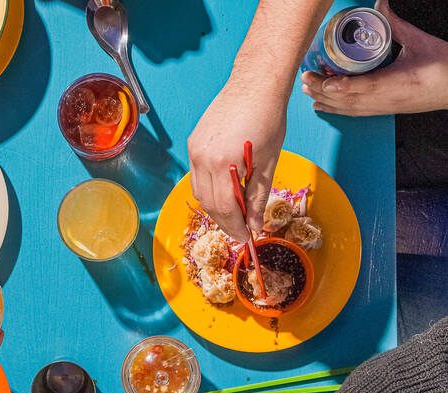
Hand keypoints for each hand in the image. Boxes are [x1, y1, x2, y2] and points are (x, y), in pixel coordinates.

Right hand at [187, 80, 286, 240]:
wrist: (255, 84)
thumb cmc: (268, 118)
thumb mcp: (268, 162)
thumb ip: (258, 196)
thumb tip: (255, 225)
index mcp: (224, 162)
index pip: (225, 207)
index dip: (235, 226)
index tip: (246, 237)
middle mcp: (203, 157)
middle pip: (209, 203)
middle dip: (225, 220)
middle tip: (241, 230)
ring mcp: (195, 150)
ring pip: (199, 192)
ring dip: (215, 206)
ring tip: (234, 212)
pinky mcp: (193, 143)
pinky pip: (197, 176)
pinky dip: (210, 188)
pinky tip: (226, 190)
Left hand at [301, 0, 447, 115]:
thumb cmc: (442, 67)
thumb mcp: (418, 41)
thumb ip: (394, 24)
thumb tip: (380, 5)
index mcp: (395, 84)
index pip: (359, 88)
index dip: (336, 85)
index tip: (319, 78)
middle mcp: (385, 101)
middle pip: (346, 100)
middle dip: (322, 90)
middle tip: (305, 78)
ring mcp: (383, 108)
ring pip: (347, 109)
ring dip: (325, 100)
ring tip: (308, 91)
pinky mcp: (383, 111)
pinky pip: (354, 113)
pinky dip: (336, 110)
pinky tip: (322, 106)